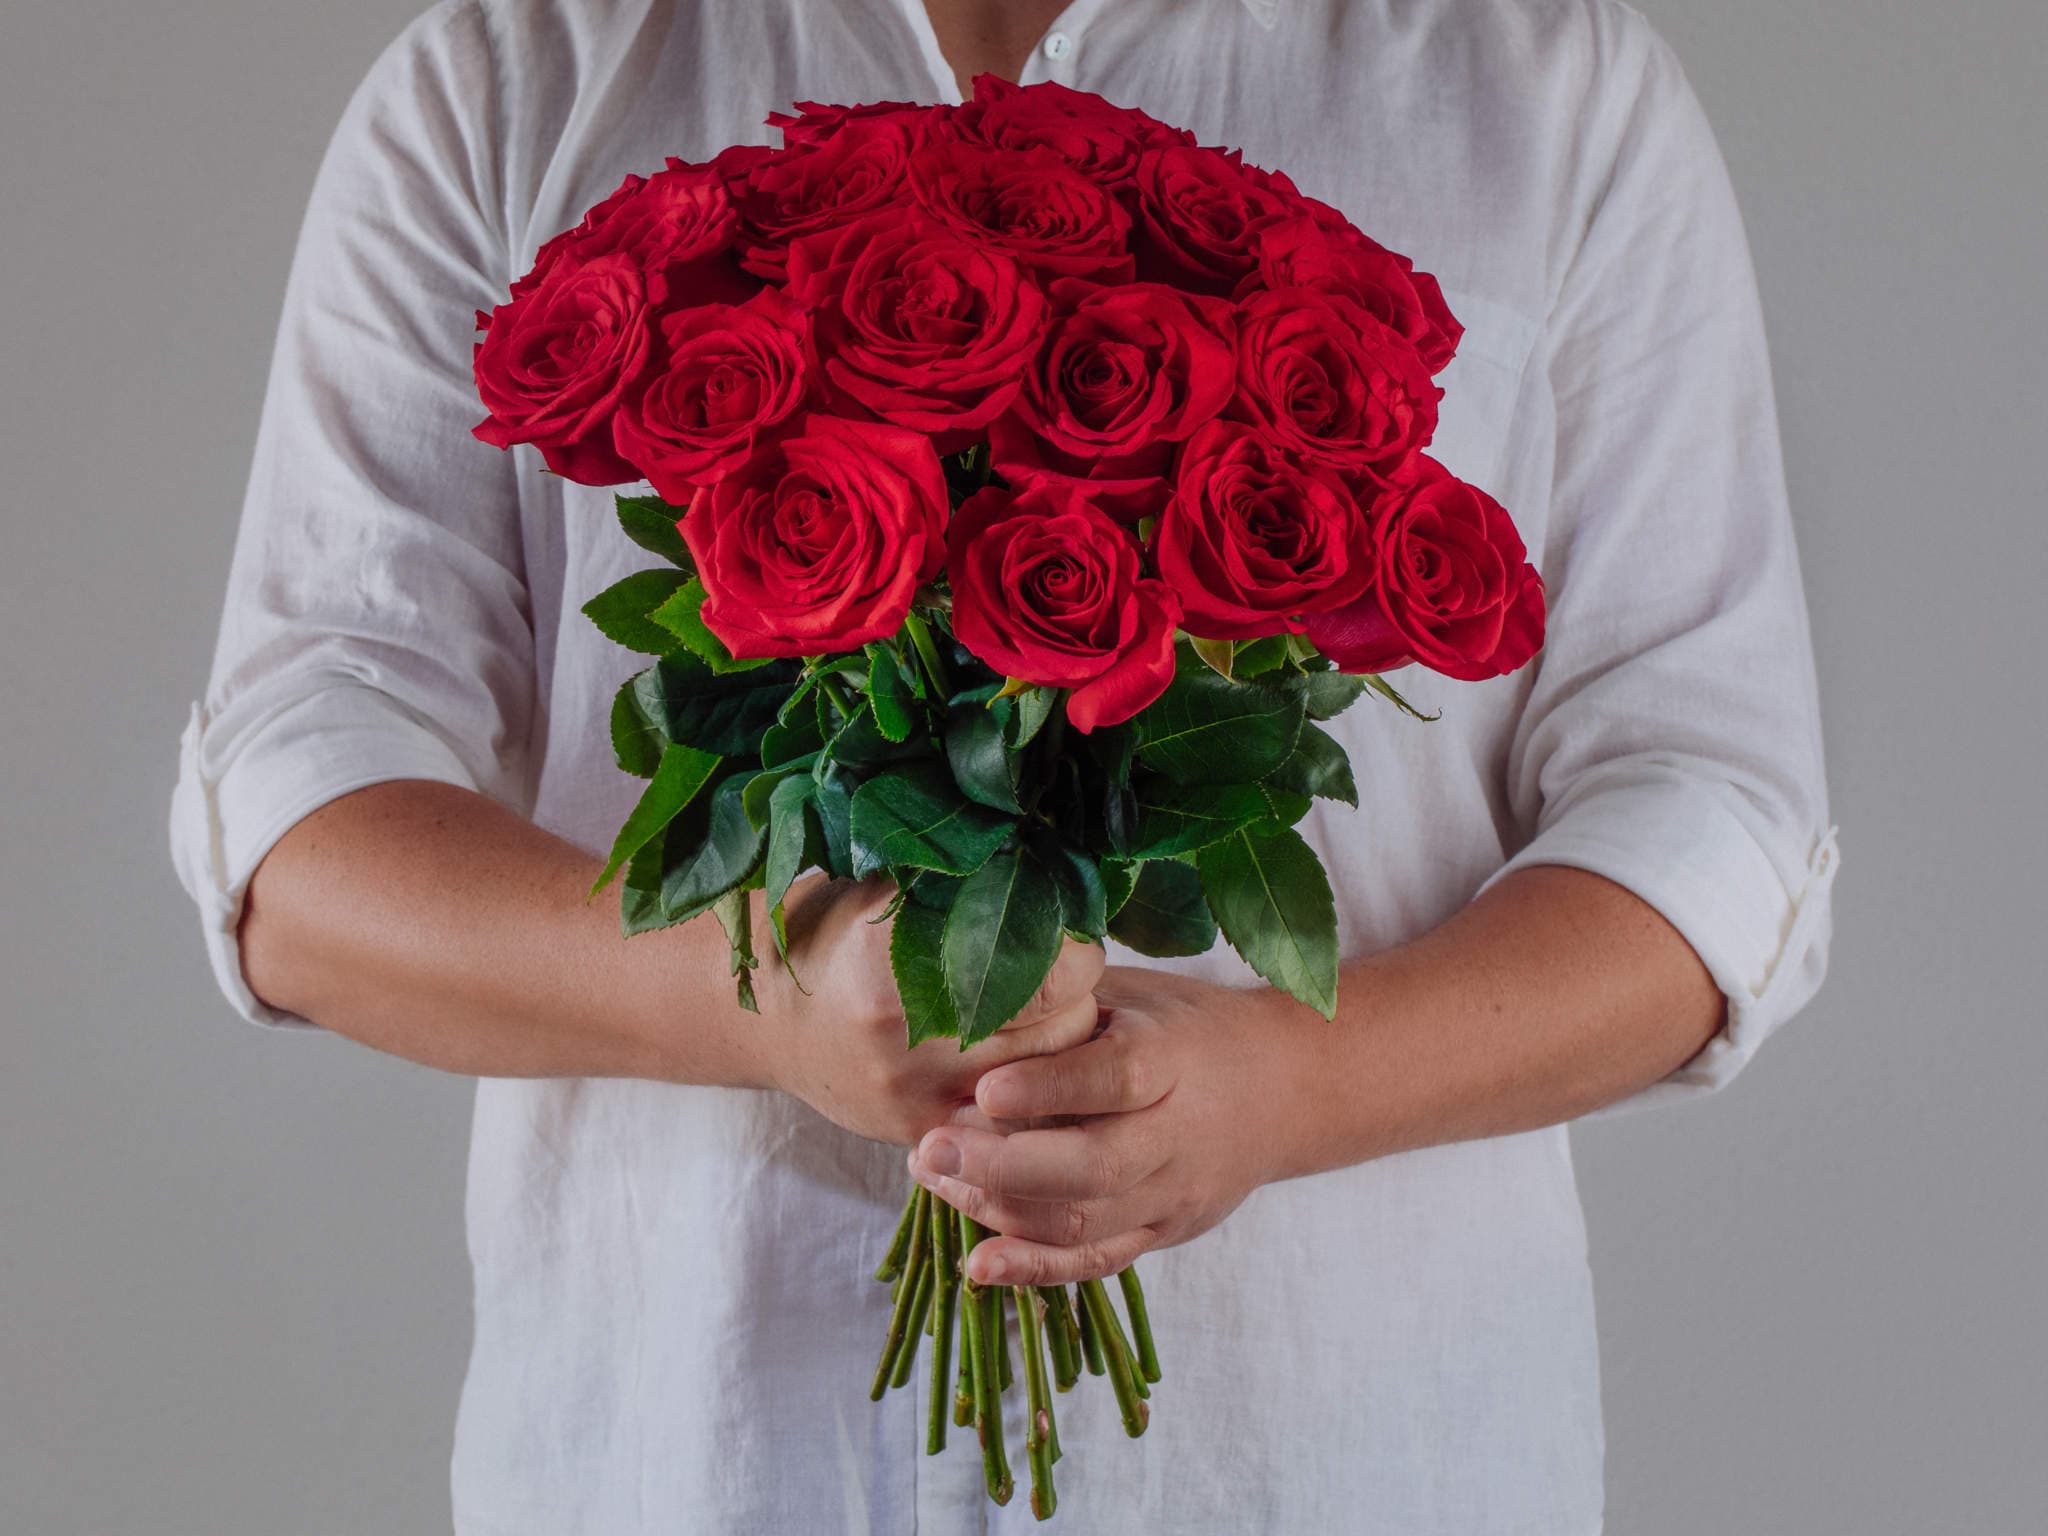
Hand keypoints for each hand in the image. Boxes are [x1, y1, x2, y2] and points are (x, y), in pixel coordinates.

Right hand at [753, 874, 1103, 1147]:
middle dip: (1077, 995)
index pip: (1042, 960)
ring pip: (1049, 1076)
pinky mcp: (920, 1132)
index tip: (1069, 934)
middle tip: (1064, 977)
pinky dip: (1032, 1096)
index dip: (1075, 946)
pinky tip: (1023, 1067)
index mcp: (900, 952)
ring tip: (1043, 1017)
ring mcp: (915, 1089)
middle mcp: (908, 1027)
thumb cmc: (842, 939)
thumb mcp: (891, 890)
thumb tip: (1058, 869)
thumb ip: (968, 882)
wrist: (774, 1018)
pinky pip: (1014, 1125)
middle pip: (1059, 1020)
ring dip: (1062, 1045)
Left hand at [906, 966, 1314, 1285]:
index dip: (1049, 1086)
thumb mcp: (1135, 993)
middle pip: (1096, 1166)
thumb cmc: (1183, 1025)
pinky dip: (1036, 1269)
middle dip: (1003, 1165)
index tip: (982, 1088)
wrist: (1281, 1088)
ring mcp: (1173, 1194)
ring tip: (934, 1177)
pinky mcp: (1164, 1232)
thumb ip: (1067, 1003)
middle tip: (930, 1147)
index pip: (1117, 1077)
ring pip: (1085, 1221)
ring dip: (999, 1210)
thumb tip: (975, 999)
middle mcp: (1178, 1135)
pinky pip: (1098, 1263)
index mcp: (1175, 1057)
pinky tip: (980, 1266)